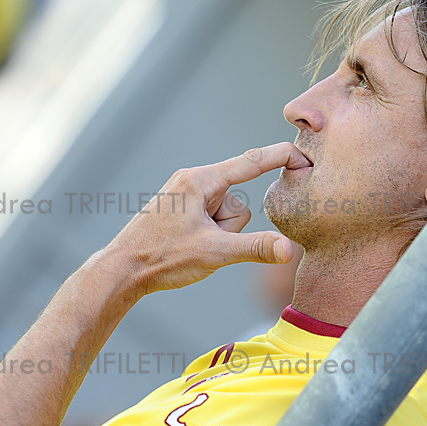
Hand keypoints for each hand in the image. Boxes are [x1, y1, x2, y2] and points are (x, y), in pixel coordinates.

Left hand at [107, 142, 311, 294]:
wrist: (122, 270)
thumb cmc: (161, 258)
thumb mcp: (213, 253)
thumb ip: (255, 248)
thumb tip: (289, 249)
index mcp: (200, 181)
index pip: (251, 163)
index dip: (282, 157)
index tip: (304, 156)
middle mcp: (193, 181)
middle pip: (238, 202)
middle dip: (231, 228)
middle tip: (203, 243)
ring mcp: (186, 195)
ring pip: (225, 215)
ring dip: (218, 235)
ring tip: (191, 246)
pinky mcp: (182, 209)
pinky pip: (212, 220)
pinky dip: (208, 236)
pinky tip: (186, 246)